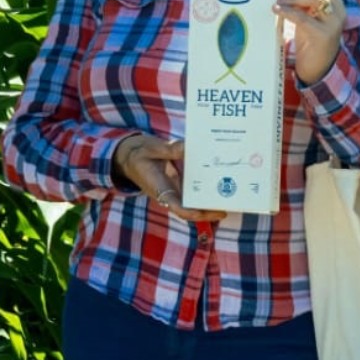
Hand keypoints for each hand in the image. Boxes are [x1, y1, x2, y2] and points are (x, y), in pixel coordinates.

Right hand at [113, 134, 228, 221]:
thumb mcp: (151, 148)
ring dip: (210, 203)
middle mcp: (169, 194)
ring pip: (194, 203)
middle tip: (230, 205)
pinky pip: (193, 193)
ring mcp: (174, 191)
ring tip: (231, 197)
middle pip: (191, 210)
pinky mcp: (178, 185)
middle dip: (210, 211)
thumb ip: (169, 149)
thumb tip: (187, 146)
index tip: (209, 212)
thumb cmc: (138, 153)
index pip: (178, 208)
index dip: (194, 213)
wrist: (129, 157)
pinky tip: (220, 183)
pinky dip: (206, 191)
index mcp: (160, 189)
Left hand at [272, 0, 345, 84]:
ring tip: (277, 2)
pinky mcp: (324, 35)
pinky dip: (288, 12)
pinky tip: (277, 10)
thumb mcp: (306, 16)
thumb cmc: (309, 40)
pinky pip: (304, 18)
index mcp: (334, 3)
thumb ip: (297, 0)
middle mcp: (338, 10)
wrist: (318, 68)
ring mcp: (333, 23)